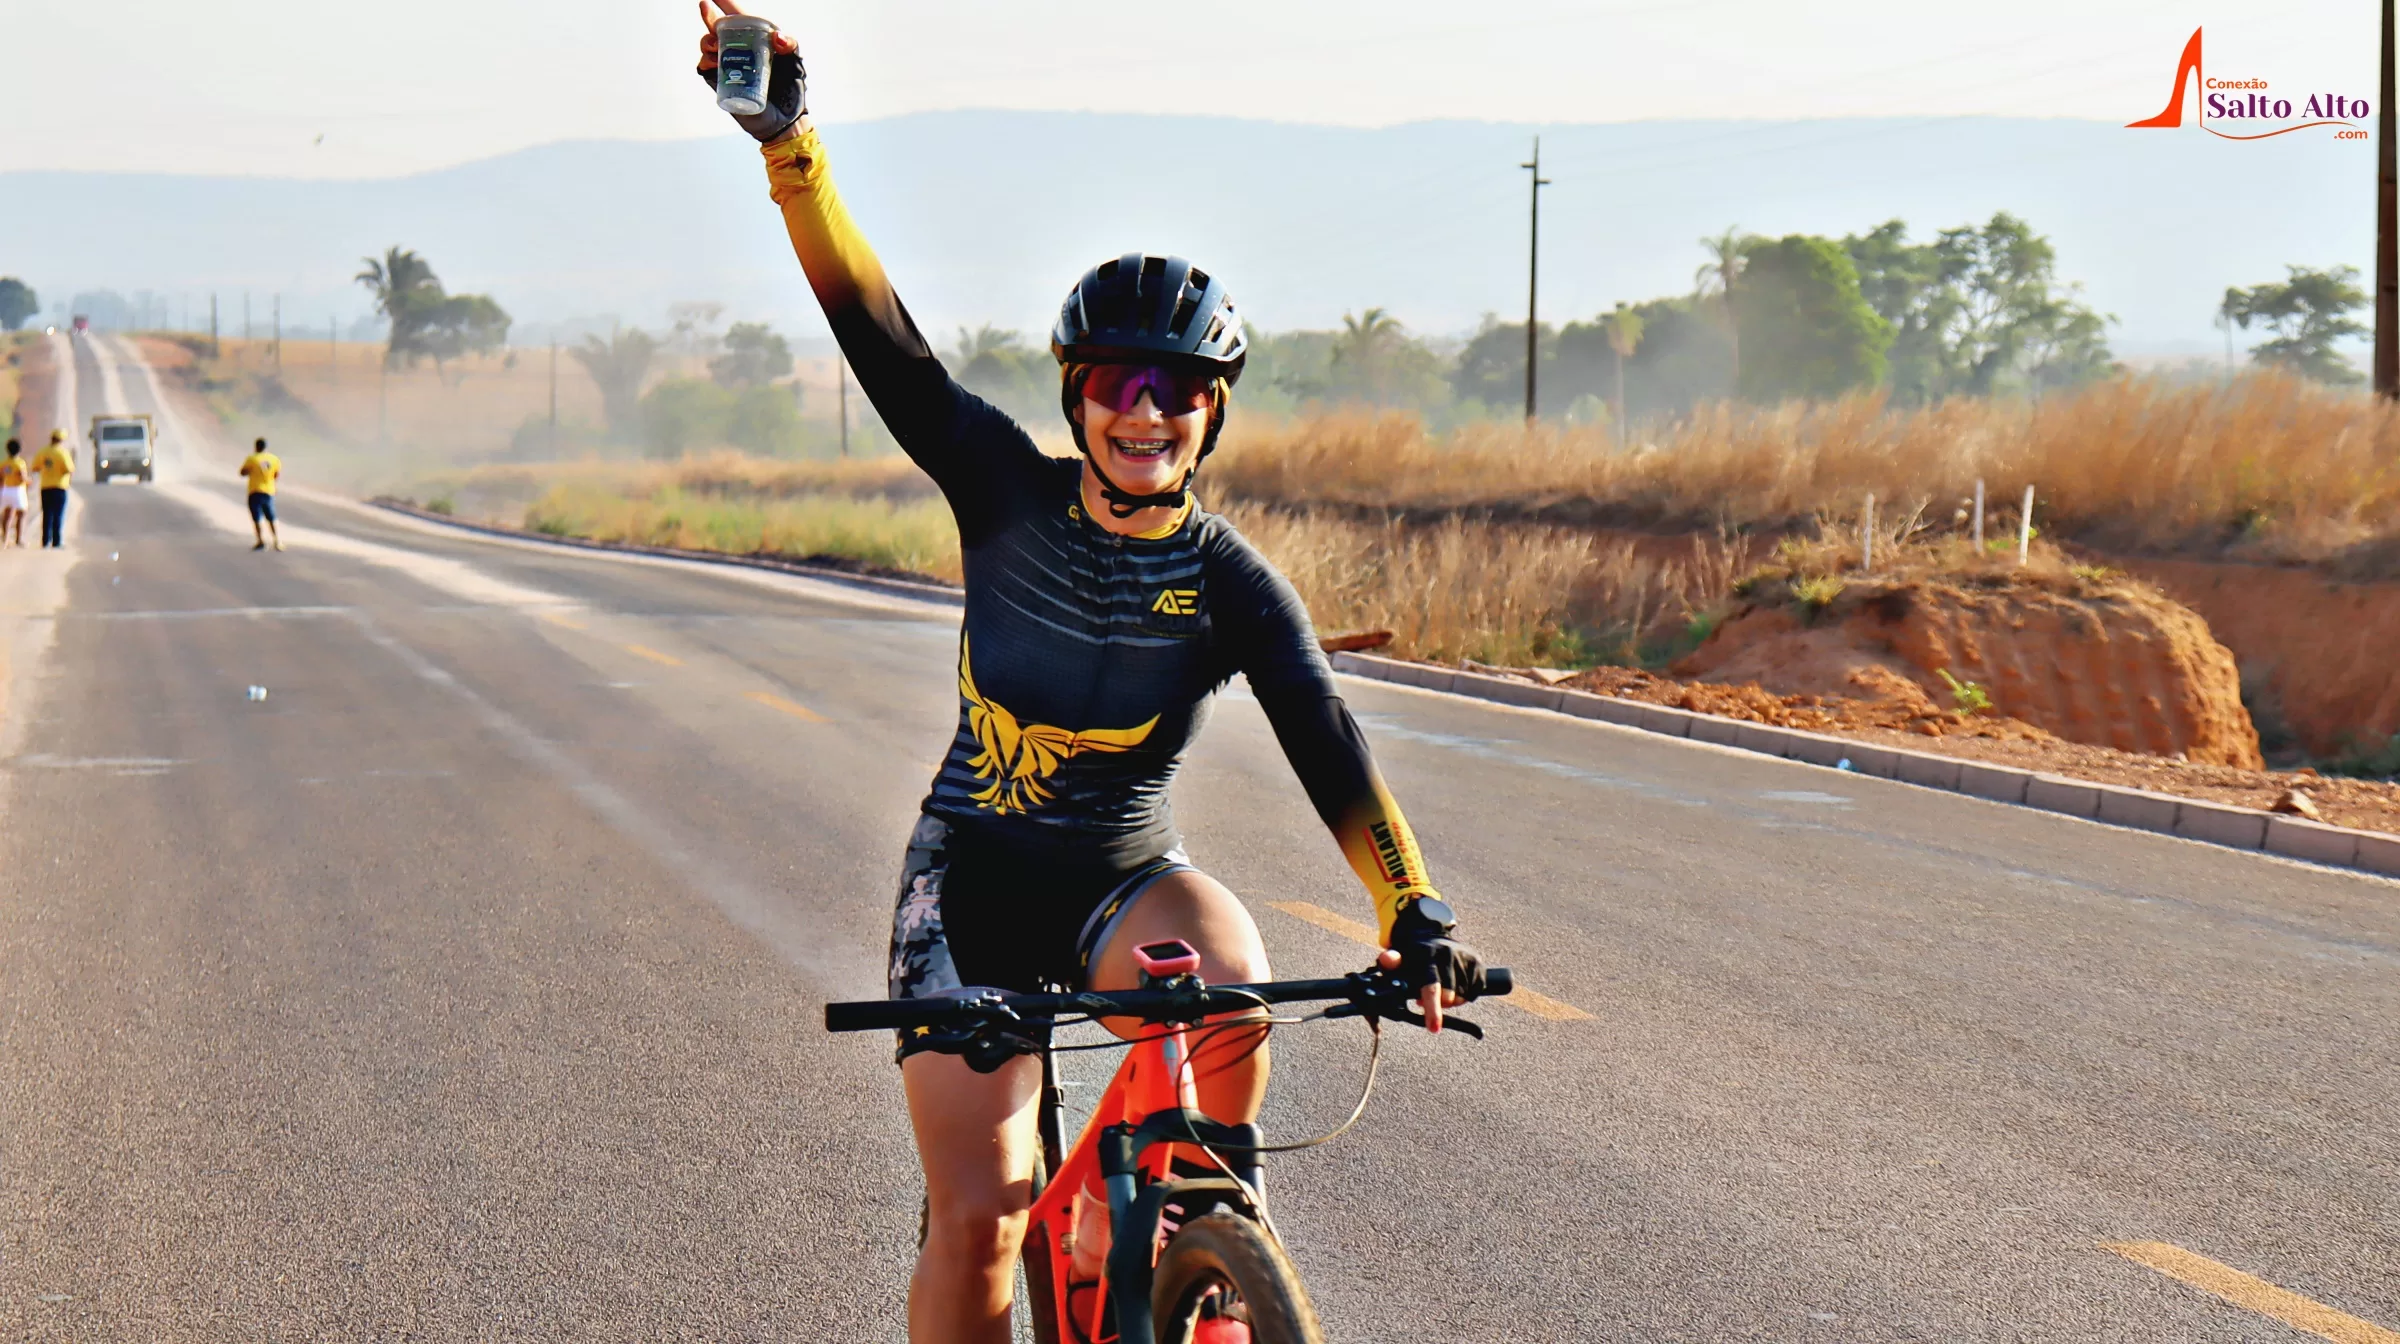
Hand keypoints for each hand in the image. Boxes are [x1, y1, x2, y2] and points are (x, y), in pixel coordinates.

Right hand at [695, 1, 807, 142]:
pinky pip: (705, 66)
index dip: (723, 1)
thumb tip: (777, 37)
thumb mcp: (795, 60)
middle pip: (716, 26)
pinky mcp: (719, 80)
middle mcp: (738, 46)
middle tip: (706, 8)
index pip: (736, 14)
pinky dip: (706, 60)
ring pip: (707, 44)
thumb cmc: (791, 86)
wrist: (784, 118)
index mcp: (754, 37)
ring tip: (716, 45)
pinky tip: (714, 61)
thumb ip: (790, 44)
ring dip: (707, 40)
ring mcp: (727, 63)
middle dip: (709, 16)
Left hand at [1377, 896, 1485, 1033]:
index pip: (1431, 987)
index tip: (1434, 1029)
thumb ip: (1390, 960)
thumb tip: (1386, 960)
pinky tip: (1454, 985)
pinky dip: (1464, 995)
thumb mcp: (1398, 957)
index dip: (1433, 1010)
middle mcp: (1448, 954)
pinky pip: (1474, 992)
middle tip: (1425, 999)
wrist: (1431, 934)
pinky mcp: (1477, 962)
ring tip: (1440, 990)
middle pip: (1449, 997)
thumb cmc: (1412, 954)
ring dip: (1451, 1001)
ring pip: (1463, 997)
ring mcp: (1465, 957)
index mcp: (1427, 955)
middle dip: (1438, 1005)